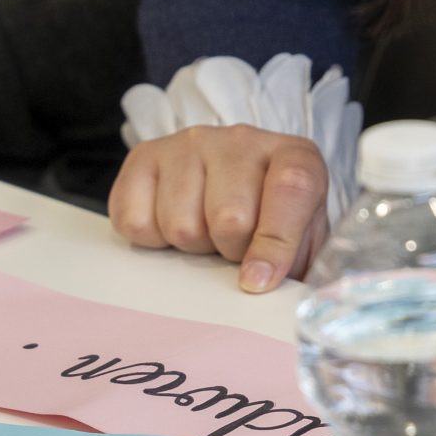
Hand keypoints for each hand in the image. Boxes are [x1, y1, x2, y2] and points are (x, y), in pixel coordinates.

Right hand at [108, 125, 328, 293]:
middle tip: (232, 249)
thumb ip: (297, 264)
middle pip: (230, 217)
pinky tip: (170, 226)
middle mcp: (241, 140)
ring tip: (205, 234)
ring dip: (192, 247)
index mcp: (294, 156)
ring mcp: (190, 143)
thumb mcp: (300, 240)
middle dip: (230, 251)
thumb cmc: (268, 219)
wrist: (228, 184)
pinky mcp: (145, 155)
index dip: (277, 241)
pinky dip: (151, 240)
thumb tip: (268, 295)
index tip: (258, 282)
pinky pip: (135, 221)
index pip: (292, 187)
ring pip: (181, 224)